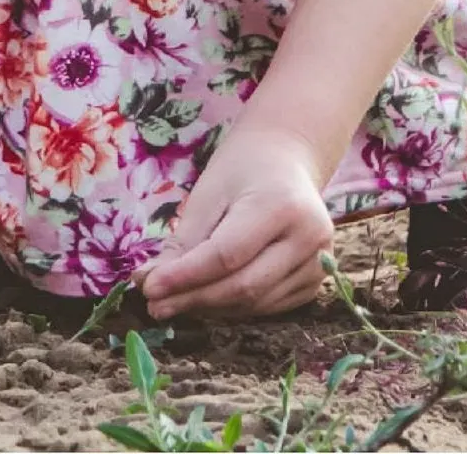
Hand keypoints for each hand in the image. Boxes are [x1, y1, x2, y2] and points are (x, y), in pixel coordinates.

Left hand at [135, 120, 334, 321]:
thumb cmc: (243, 168)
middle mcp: (309, 238)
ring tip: (175, 302)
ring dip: (211, 308)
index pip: (226, 256)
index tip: (148, 288)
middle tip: (154, 305)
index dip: (185, 277)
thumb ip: (184, 241)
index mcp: (281, 205)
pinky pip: (269, 306)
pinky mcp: (315, 281)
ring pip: (255, 303)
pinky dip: (234, 307)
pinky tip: (208, 299)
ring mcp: (318, 263)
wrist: (287, 158)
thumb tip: (150, 283)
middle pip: (243, 286)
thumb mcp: (209, 192)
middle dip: (194, 299)